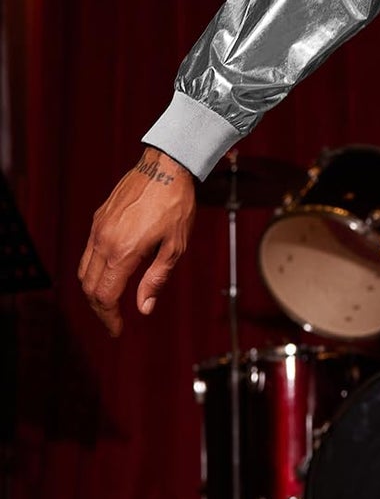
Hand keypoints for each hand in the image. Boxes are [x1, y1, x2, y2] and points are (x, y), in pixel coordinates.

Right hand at [78, 148, 197, 337]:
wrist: (165, 167)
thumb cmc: (176, 206)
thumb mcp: (175, 247)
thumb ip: (156, 279)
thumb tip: (143, 309)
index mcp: (123, 252)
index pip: (105, 296)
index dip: (109, 318)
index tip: (118, 330)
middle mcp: (103, 242)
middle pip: (89, 287)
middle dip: (100, 309)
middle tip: (114, 322)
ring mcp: (98, 229)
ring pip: (84, 270)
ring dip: (94, 291)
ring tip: (111, 303)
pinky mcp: (98, 219)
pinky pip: (88, 253)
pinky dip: (93, 271)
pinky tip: (110, 276)